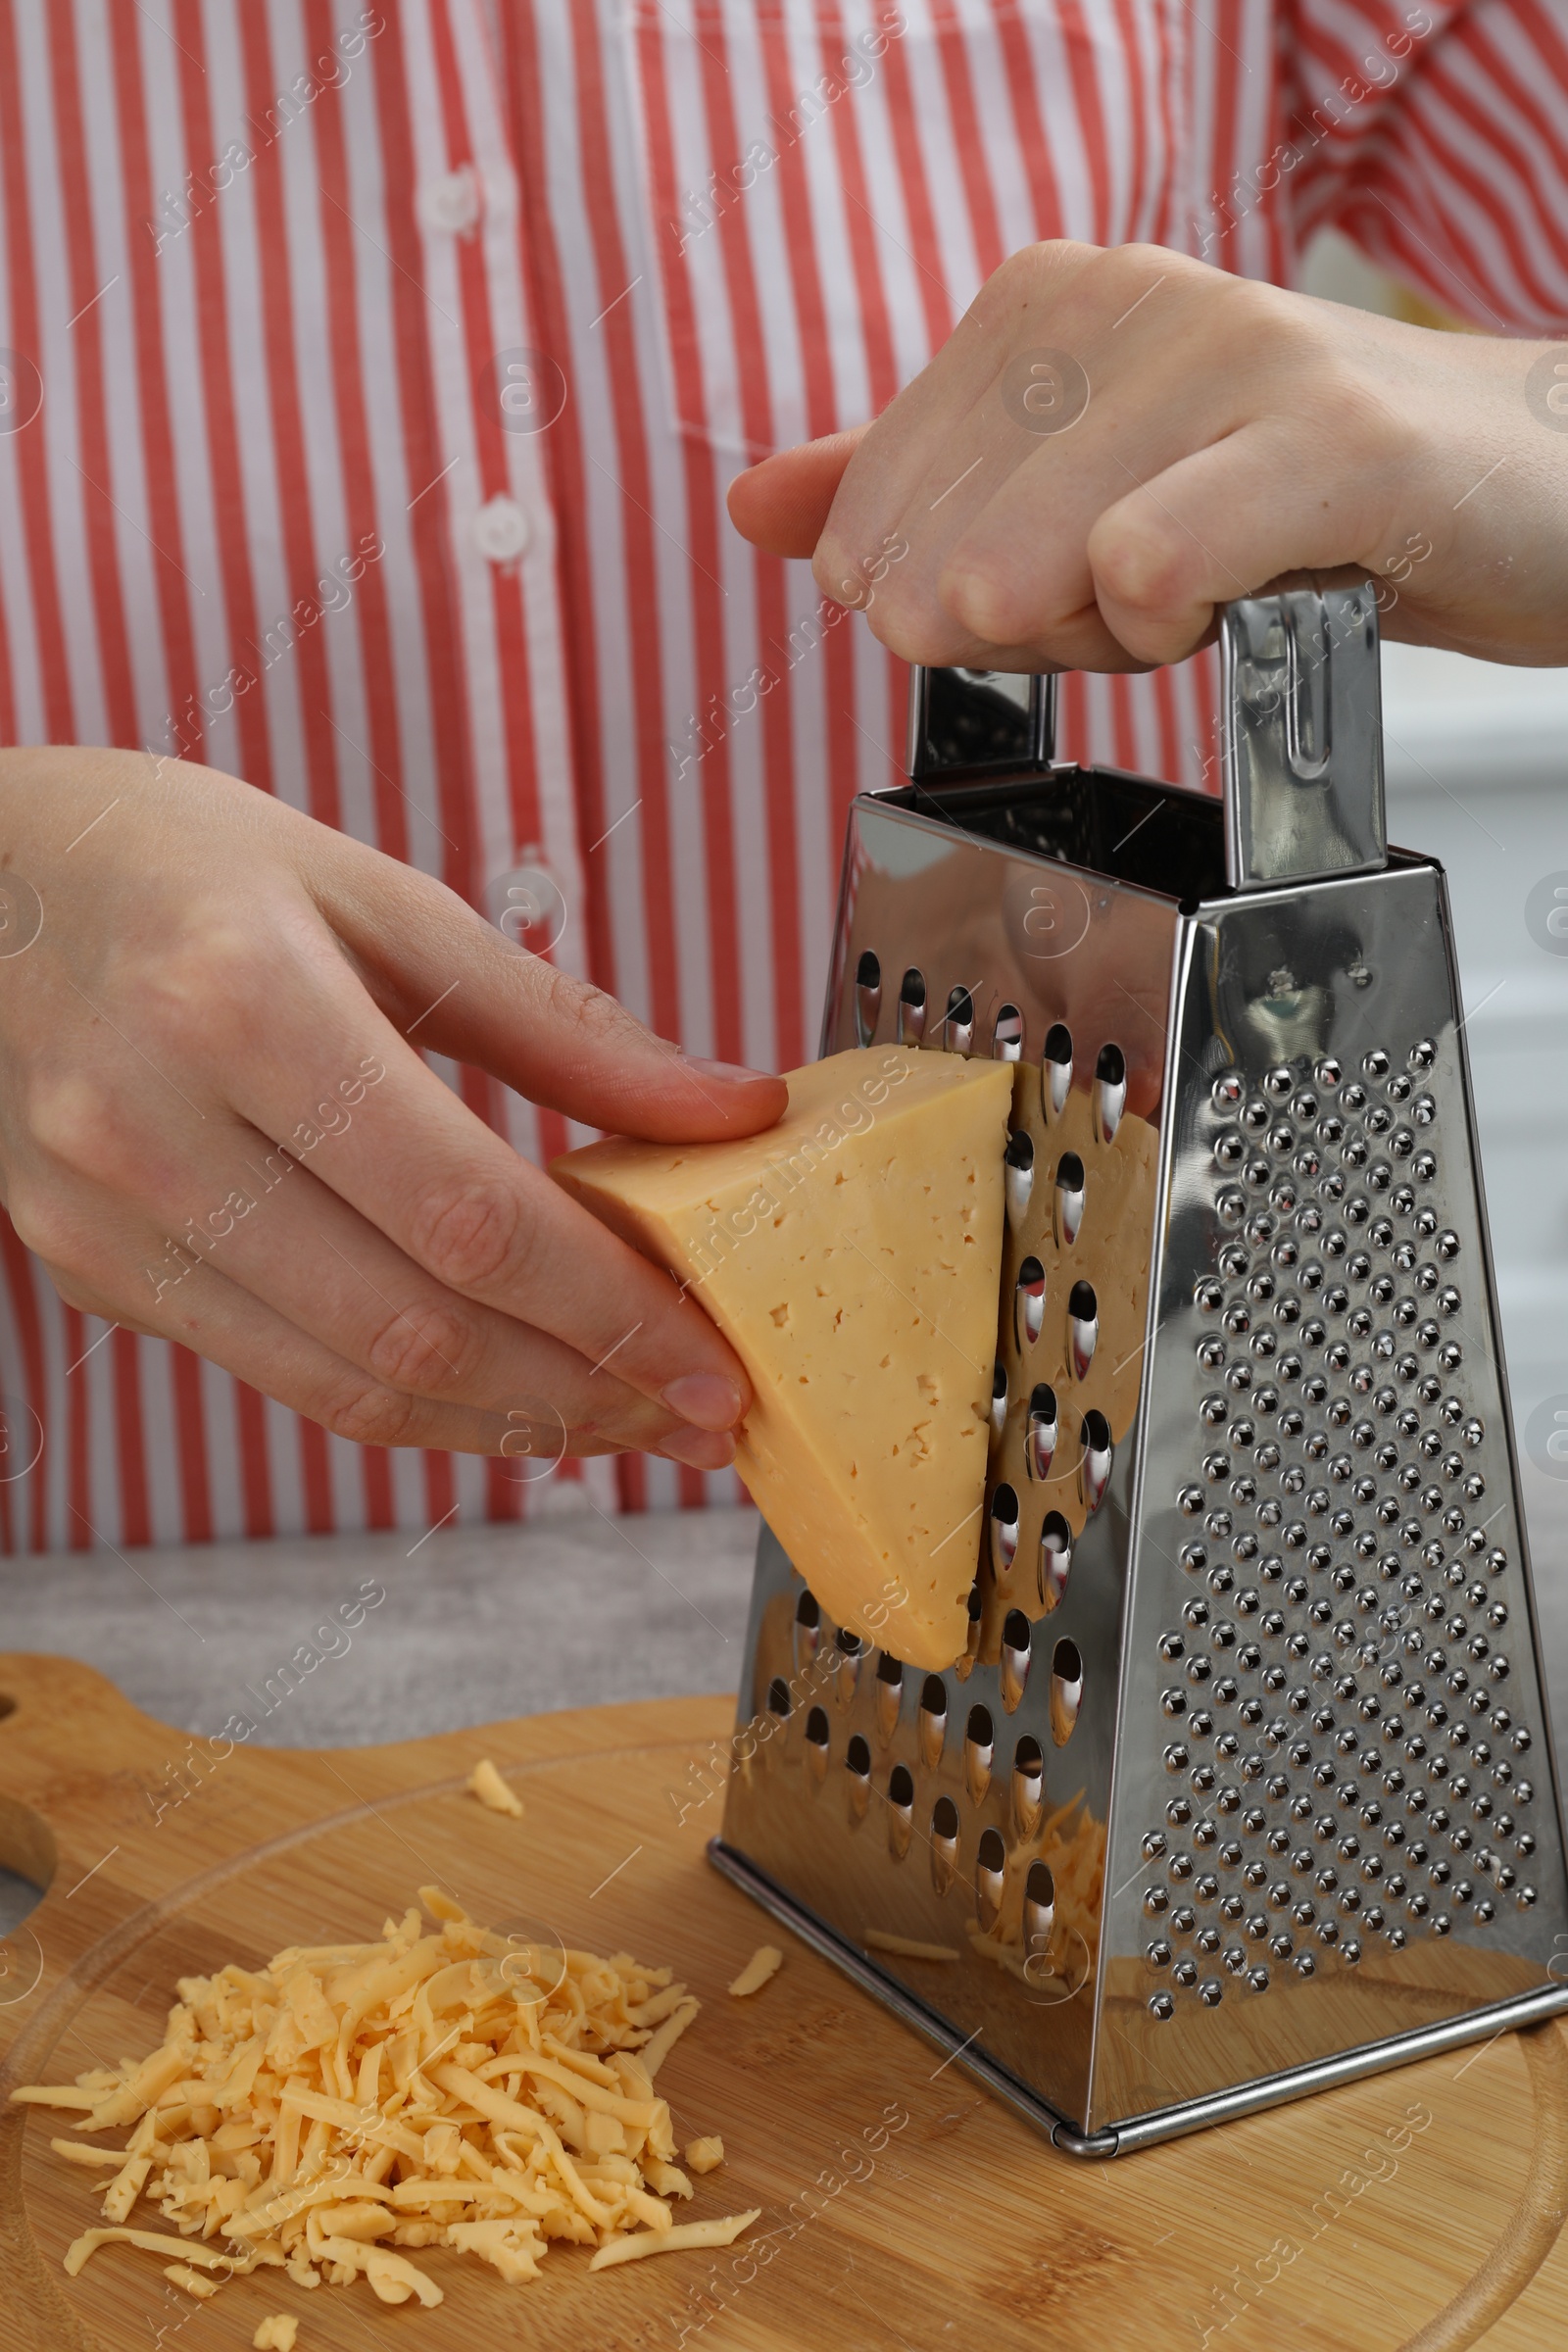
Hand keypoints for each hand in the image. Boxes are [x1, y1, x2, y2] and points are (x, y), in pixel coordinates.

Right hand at [0, 748, 786, 1469]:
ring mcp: (104, 1221)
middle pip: (416, 1328)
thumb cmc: (173, 862)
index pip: (468, 1218)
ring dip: (511, 1425)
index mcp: (239, 1004)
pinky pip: (283, 1374)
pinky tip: (504, 1390)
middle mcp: (151, 1130)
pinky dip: (411, 1401)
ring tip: (626, 1421)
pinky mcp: (92, 1274)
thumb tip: (729, 1109)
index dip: (609, 1311)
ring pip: (347, 1385)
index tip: (711, 1359)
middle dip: (586, 1394)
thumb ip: (559, 1021)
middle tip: (700, 1412)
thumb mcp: (375, 897)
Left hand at [729, 240, 1567, 672]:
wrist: (1516, 496)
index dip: (947, 605)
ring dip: (1112, 641)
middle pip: (947, 559)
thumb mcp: (1078, 495)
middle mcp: (1127, 306)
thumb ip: (911, 492)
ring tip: (1210, 594)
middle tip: (1149, 600)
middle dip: (1030, 639)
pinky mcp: (1331, 446)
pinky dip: (1168, 620)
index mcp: (1045, 306)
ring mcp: (1231, 360)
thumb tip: (756, 509)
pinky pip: (1156, 560)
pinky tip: (1229, 600)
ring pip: (1034, 570)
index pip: (876, 514)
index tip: (1060, 590)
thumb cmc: (1294, 501)